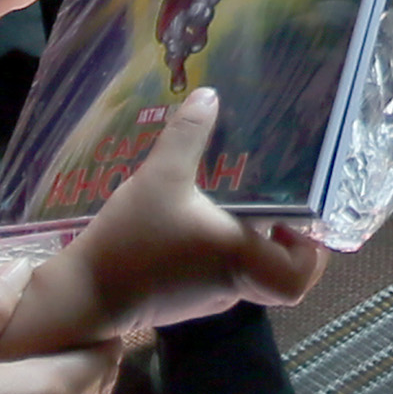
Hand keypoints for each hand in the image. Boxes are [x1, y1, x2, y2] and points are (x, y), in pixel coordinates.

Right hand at [1, 90, 326, 355]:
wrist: (84, 295)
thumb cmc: (133, 240)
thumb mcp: (160, 176)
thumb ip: (187, 135)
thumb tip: (209, 96)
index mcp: (239, 260)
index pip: (299, 278)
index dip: (308, 253)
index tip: (294, 220)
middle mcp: (232, 286)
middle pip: (277, 272)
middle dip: (279, 239)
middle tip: (269, 200)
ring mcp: (207, 297)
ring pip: (246, 272)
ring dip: (246, 240)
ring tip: (232, 197)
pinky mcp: (184, 298)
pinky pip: (217, 273)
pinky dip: (217, 249)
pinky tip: (196, 216)